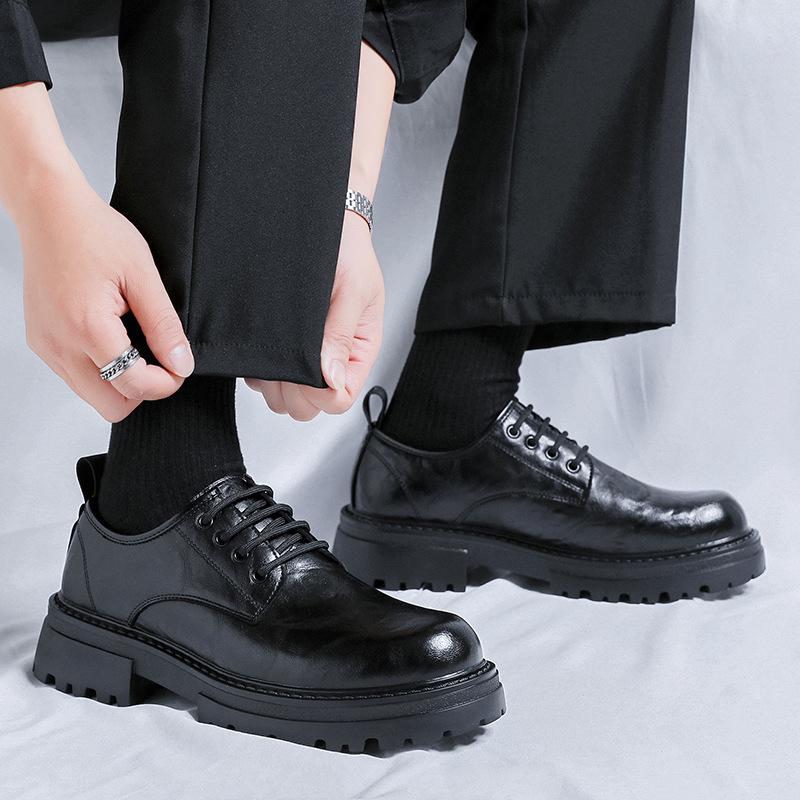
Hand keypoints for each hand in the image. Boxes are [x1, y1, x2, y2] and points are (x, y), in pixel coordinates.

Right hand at [20, 176, 193, 420]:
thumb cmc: (94, 232)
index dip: (166, 383)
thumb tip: (181, 363)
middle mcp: (59, 344)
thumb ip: (164, 325)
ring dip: (121, 381)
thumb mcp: (143, 275)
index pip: (133, 385)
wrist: (49, 210)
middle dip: (143, 389)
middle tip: (161, 360)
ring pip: (92, 395)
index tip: (180, 365)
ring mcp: (46, 345)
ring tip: (138, 345)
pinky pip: (75, 376)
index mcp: (87, 327)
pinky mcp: (41, 341)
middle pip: (111, 406)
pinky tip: (115, 339)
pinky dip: (101, 370)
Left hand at [246, 210, 383, 419]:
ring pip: (282, 398)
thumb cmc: (344, 250)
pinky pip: (263, 379)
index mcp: (357, 352)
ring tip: (273, 345)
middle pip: (308, 407)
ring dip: (273, 380)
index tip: (308, 369)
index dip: (320, 393)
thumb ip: (341, 336)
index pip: (340, 399)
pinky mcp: (280, 348)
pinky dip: (258, 369)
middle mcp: (331, 360)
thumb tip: (332, 379)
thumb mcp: (351, 290)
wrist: (323, 222)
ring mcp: (304, 357)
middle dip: (293, 390)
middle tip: (286, 355)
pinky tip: (263, 340)